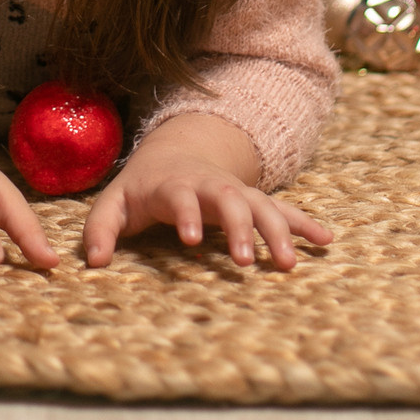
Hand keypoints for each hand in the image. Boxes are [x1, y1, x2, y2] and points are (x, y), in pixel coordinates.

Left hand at [79, 112, 332, 270]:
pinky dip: (303, 223)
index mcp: (173, 185)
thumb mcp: (114, 203)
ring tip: (287, 264)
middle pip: (228, 199)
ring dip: (276, 232)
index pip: (180, 197)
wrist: (174, 155)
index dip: (186, 214)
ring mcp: (235, 191)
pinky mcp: (253, 200)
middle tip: (244, 262)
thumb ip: (101, 229)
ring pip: (261, 205)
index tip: (192, 239)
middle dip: (238, 228)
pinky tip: (325, 241)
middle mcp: (209, 185)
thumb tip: (94, 262)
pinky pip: (283, 209)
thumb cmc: (141, 188)